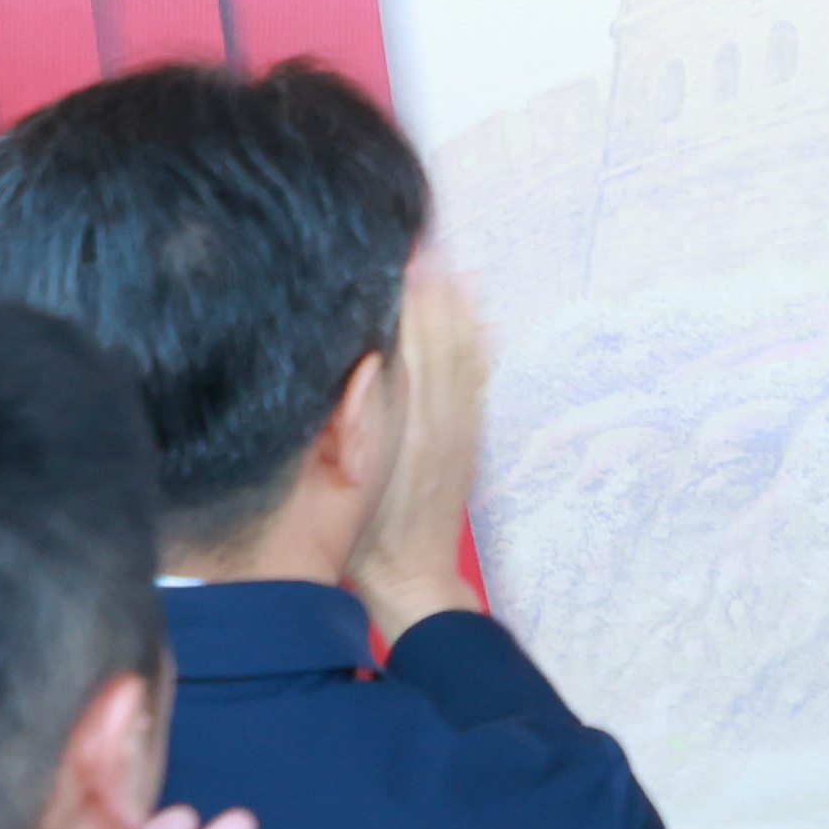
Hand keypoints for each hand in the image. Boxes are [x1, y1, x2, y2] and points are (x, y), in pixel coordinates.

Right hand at [349, 259, 489, 640]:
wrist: (412, 580)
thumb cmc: (365, 536)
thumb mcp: (348, 481)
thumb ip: (360, 422)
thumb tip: (372, 362)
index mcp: (410, 429)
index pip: (413, 352)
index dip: (409, 306)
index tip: (401, 265)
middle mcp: (442, 423)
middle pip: (443, 345)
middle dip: (435, 295)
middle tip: (423, 248)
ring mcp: (461, 431)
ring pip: (466, 358)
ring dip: (459, 310)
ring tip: (452, 266)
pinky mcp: (470, 440)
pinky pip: (479, 382)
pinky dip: (479, 345)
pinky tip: (480, 317)